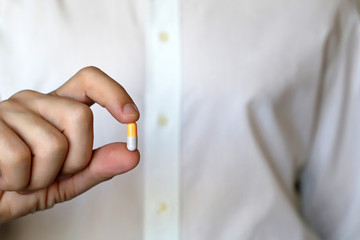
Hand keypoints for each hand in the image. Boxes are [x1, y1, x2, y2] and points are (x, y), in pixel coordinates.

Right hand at [0, 67, 139, 222]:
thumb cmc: (26, 185)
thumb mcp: (68, 180)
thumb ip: (98, 166)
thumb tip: (132, 155)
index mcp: (57, 107)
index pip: (89, 81)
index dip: (114, 94)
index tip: (131, 117)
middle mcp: (34, 101)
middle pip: (81, 117)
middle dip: (75, 159)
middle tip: (52, 173)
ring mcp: (8, 109)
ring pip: (53, 144)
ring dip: (42, 178)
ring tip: (25, 178)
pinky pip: (18, 158)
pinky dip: (18, 182)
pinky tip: (6, 179)